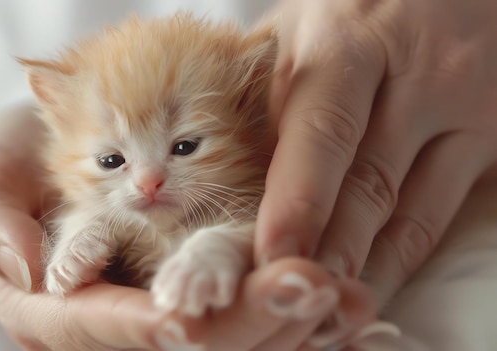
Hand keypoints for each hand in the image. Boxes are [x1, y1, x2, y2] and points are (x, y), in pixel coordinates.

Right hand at [0, 103, 379, 349]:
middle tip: (314, 290)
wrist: (51, 164)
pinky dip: (300, 313)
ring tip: (348, 298)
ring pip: (233, 339)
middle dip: (252, 323)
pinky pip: (253, 314)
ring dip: (293, 324)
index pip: (111, 328)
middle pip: (190, 345)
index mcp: (62, 311)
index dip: (154, 326)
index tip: (194, 317)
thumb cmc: (13, 175)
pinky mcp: (202, 293)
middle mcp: (123, 324)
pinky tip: (348, 303)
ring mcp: (165, 313)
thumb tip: (24, 268)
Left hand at [256, 0, 496, 305]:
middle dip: (331, 250)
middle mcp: (419, 74)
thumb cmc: (358, 0)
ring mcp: (468, 106)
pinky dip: (406, 251)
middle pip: (369, 184)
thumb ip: (274, 84)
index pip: (323, 134)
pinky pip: (444, 208)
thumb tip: (239, 164)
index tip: (271, 256)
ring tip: (331, 302)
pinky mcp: (496, 131)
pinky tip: (378, 276)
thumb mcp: (307, 19)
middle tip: (295, 296)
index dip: (298, 203)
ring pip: (413, 209)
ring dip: (368, 265)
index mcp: (352, 39)